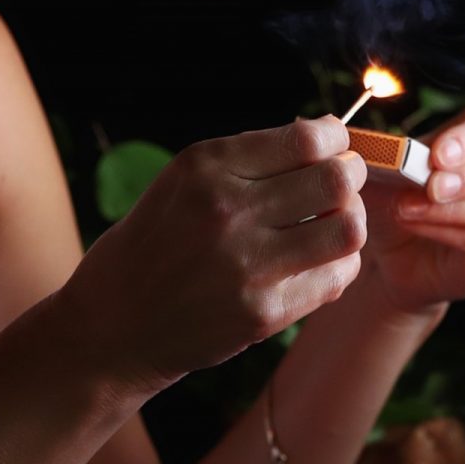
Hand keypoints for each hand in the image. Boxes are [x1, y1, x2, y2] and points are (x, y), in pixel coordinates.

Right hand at [61, 118, 368, 395]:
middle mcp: (226, 209)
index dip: (336, 141)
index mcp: (206, 166)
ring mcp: (245, 264)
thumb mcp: (182, 183)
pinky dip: (339, 267)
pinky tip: (319, 265)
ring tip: (333, 226)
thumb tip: (327, 139)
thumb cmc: (155, 244)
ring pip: (347, 229)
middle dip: (351, 178)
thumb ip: (249, 160)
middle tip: (342, 186)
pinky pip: (334, 278)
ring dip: (350, 223)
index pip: (307, 139)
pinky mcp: (261, 312)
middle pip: (336, 180)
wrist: (113, 325)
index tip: (333, 149)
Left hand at [359, 102, 464, 314]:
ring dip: (456, 209)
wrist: (394, 249)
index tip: (436, 155)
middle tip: (432, 186)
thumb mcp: (391, 167)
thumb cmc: (401, 192)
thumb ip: (392, 153)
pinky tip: (417, 226)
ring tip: (409, 208)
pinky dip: (450, 232)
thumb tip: (380, 145)